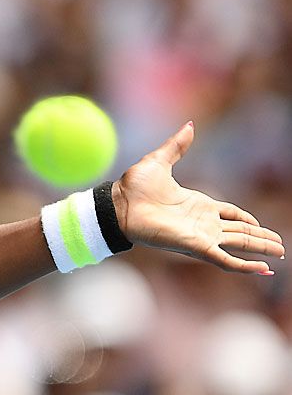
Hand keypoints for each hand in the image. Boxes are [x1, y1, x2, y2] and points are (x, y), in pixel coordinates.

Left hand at [113, 122, 284, 273]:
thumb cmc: (133, 187)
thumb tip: (190, 125)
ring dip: (260, 250)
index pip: (231, 215)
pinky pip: (225, 260)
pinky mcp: (195, 246)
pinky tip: (263, 269)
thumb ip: (177, 145)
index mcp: (198, 205)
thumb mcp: (160, 161)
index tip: (260, 224)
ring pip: (239, 245)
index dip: (247, 219)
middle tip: (281, 245)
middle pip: (241, 232)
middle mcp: (203, 223)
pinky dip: (244, 266)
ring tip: (281, 253)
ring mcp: (201, 236)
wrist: (118, 204)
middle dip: (261, 238)